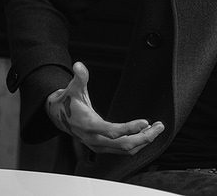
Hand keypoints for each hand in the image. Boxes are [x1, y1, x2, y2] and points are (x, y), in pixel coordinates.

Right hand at [46, 61, 164, 154]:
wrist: (57, 115)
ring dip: (143, 141)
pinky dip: (136, 144)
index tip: (145, 122)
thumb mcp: (74, 87)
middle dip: (144, 138)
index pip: (111, 132)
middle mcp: (94, 139)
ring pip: (124, 150)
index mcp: (88, 125)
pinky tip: (145, 133)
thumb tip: (79, 66)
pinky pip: (121, 150)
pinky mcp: (101, 146)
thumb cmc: (68, 101)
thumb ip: (80, 77)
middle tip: (159, 127)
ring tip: (156, 129)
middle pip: (123, 145)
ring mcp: (98, 145)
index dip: (129, 129)